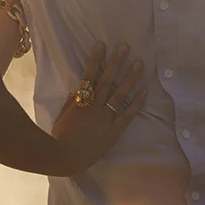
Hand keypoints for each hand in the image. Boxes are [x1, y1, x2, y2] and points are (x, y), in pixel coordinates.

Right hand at [52, 42, 146, 174]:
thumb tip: (79, 87)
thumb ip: (71, 101)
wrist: (65, 159)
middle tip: (125, 47)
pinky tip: (144, 91)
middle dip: (116, 63)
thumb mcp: (62, 115)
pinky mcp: (114, 131)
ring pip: (119, 95)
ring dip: (130, 78)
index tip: (102, 45)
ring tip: (139, 64)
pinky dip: (136, 104)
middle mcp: (94, 107)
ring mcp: (105, 119)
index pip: (89, 76)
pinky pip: (127, 115)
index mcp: (80, 102)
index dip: (95, 60)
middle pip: (107, 81)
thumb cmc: (60, 136)